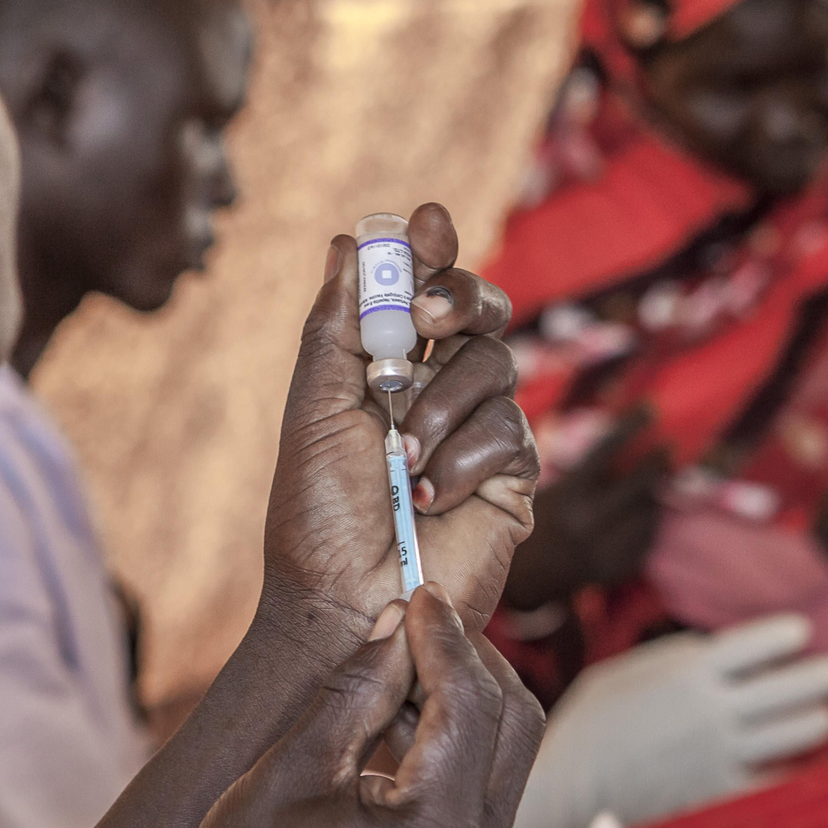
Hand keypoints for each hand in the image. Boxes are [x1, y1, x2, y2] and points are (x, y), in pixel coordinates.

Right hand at [133, 584, 544, 827]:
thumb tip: (395, 623)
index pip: (471, 702)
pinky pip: (484, 789)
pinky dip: (456, 743)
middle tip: (415, 622)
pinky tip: (397, 723)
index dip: (445, 635)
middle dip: (470, 660)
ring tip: (396, 670)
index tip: (416, 591)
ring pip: (508, 753)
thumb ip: (353, 692)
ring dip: (465, 699)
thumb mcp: (290, 772)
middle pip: (515, 721)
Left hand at [261, 204, 536, 667]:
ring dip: (442, 405)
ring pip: (497, 365)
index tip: (427, 220)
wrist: (344, 607)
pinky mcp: (512, 479)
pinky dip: (465, 457)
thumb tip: (349, 243)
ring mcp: (480, 433)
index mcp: (388, 367)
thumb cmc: (317, 518)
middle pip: (481, 310)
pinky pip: (512, 432)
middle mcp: (439, 391)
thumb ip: (337, 326)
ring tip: (402, 457)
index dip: (431, 248)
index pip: (422, 287)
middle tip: (427, 318)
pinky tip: (429, 495)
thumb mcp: (314, 410)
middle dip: (458, 298)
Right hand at [502, 410, 668, 610]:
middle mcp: (586, 522)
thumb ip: (584, 472)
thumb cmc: (540, 520)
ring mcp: (602, 548)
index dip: (631, 426)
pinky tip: (646, 513)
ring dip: (655, 495)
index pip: (605, 451)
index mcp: (567, 496)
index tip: (652, 408)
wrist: (527, 577)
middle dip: (657, 464)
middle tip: (670, 448)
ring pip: (646, 514)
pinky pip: (644, 539)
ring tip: (660, 481)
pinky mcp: (614, 568)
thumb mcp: (552, 490)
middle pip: (636, 485)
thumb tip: (625, 445)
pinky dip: (648, 523)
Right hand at [509, 614, 827, 827]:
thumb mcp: (626, 673)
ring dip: (813, 721)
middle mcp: (713, 711)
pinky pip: (772, 776)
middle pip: (786, 690)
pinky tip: (795, 759)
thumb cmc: (591, 723)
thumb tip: (719, 653)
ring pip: (790, 734)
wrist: (571, 791)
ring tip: (823, 715)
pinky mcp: (720, 792)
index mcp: (688, 674)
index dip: (784, 636)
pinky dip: (788, 766)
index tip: (801, 631)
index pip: (755, 646)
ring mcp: (720, 754)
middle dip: (820, 677)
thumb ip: (677, 660)